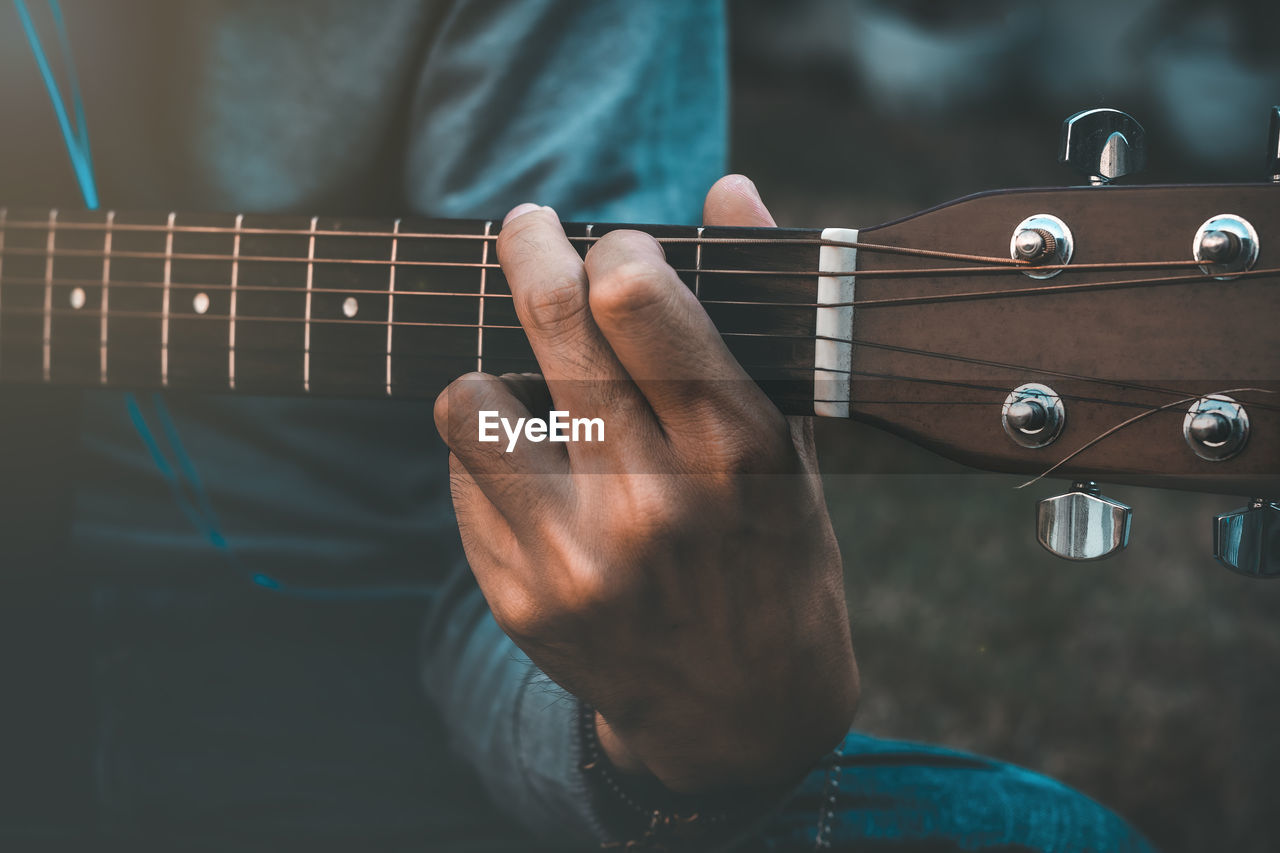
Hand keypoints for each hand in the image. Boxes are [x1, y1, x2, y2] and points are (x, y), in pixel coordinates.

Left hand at [434, 175, 857, 792]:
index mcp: (735, 451)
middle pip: (552, 324)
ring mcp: (579, 558)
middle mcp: (654, 502)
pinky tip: (535, 476)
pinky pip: (464, 480)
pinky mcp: (523, 601)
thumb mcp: (792, 444)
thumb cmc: (774, 556)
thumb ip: (756, 314)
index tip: (611, 246)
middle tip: (524, 226)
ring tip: (526, 387)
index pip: (639, 299)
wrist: (742, 713)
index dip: (613, 249)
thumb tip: (730, 186)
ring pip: (471, 401)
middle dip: (530, 248)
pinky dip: (490, 458)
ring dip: (495, 375)